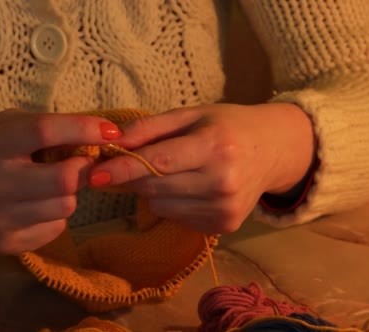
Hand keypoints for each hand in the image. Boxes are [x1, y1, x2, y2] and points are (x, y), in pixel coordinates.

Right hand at [0, 109, 121, 253]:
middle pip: (63, 180)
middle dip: (82, 168)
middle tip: (81, 161)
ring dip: (70, 192)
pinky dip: (56, 214)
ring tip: (53, 183)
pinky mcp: (5, 243)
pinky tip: (38, 204)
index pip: (43, 132)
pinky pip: (55, 227)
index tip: (110, 130)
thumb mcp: (5, 125)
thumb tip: (97, 135)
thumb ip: (44, 126)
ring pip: (65, 206)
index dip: (82, 129)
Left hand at [89, 103, 314, 233]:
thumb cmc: (227, 126)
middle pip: (155, 187)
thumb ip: (150, 127)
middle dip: (135, 176)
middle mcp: (222, 182)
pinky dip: (172, 203)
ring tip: (175, 170)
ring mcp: (225, 209)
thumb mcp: (191, 114)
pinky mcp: (224, 226)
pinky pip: (176, 217)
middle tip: (133, 161)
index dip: (124, 169)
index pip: (159, 163)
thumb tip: (112, 142)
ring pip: (161, 206)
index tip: (95, 174)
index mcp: (215, 147)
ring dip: (154, 190)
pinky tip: (190, 186)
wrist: (274, 150)